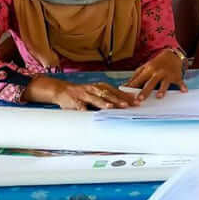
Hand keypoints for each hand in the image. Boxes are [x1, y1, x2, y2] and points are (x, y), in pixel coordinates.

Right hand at [23, 77, 139, 110]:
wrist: (62, 90)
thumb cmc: (83, 93)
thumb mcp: (97, 92)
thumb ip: (110, 96)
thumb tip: (127, 101)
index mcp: (100, 87)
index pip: (116, 91)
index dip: (126, 96)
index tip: (136, 101)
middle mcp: (93, 89)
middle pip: (109, 94)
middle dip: (119, 100)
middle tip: (129, 105)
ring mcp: (84, 94)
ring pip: (95, 98)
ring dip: (104, 102)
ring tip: (112, 107)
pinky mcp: (74, 101)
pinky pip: (80, 106)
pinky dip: (85, 108)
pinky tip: (89, 112)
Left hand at [125, 50, 187, 99]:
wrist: (171, 55)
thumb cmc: (156, 64)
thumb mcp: (145, 67)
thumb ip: (135, 77)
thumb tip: (124, 85)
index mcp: (149, 70)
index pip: (139, 79)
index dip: (133, 87)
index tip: (127, 94)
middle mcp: (158, 72)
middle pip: (151, 83)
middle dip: (145, 91)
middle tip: (140, 99)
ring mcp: (168, 75)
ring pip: (164, 83)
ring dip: (162, 90)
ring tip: (158, 96)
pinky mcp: (177, 77)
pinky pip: (180, 82)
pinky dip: (182, 86)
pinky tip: (184, 91)